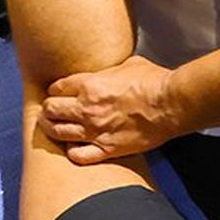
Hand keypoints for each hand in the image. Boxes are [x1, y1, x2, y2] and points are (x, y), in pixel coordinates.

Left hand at [40, 55, 174, 164]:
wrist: (170, 105)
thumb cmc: (152, 81)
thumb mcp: (126, 64)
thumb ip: (109, 69)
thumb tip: (107, 70)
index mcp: (89, 84)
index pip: (56, 88)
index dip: (54, 89)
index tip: (57, 92)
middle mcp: (86, 108)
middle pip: (51, 109)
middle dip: (48, 108)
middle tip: (50, 110)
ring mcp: (95, 131)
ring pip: (58, 132)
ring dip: (52, 129)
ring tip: (52, 127)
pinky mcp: (107, 149)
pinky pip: (79, 156)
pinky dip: (72, 152)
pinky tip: (73, 147)